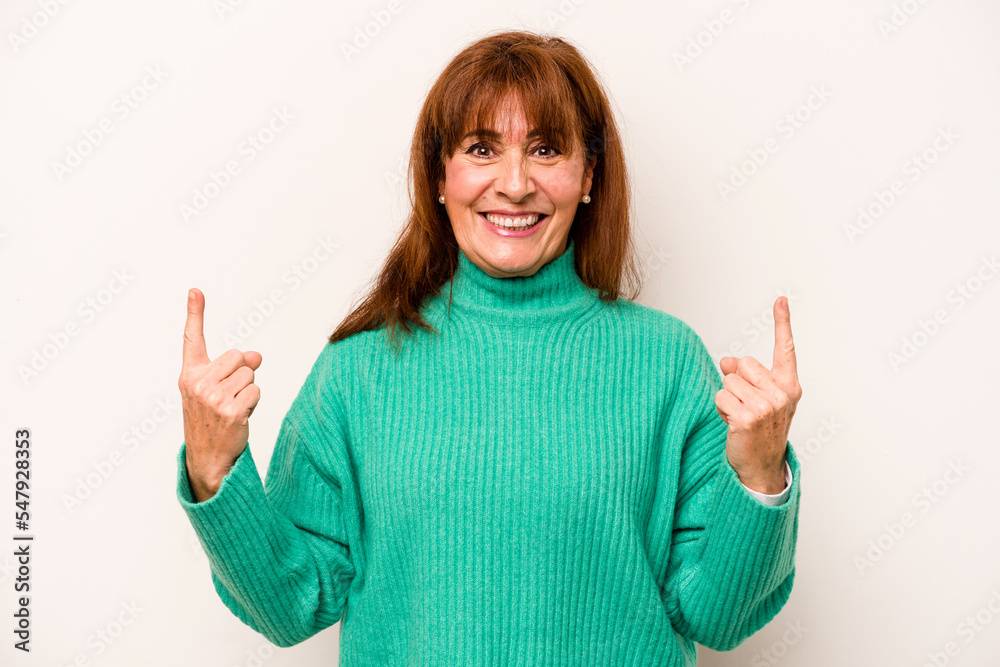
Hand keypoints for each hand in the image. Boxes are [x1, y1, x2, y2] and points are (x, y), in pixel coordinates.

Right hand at [178, 288, 262, 501]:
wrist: (208, 457)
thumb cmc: (212, 420)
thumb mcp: (216, 391)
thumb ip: (233, 368)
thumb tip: (256, 355)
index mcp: (190, 375)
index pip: (192, 339)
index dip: (195, 313)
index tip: (195, 290)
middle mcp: (198, 383)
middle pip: (238, 356)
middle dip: (240, 373)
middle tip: (228, 397)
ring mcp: (213, 397)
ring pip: (250, 374)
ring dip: (247, 390)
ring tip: (232, 409)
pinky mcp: (232, 410)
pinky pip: (256, 391)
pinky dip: (253, 403)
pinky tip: (239, 417)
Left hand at [715, 296, 801, 493]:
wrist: (761, 466)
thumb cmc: (760, 430)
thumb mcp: (758, 399)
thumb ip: (746, 376)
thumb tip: (725, 360)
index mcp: (789, 385)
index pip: (786, 349)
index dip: (782, 322)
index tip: (780, 300)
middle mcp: (781, 393)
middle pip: (743, 363)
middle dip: (736, 381)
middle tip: (746, 405)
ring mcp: (766, 406)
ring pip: (728, 380)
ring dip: (727, 398)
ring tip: (740, 417)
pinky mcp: (748, 417)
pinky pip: (720, 396)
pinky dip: (720, 409)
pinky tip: (733, 424)